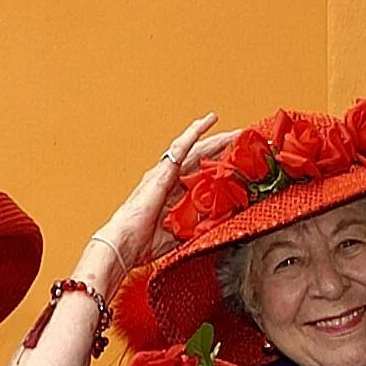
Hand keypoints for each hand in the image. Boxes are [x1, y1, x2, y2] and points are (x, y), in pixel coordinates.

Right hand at [87, 113, 235, 278]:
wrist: (124, 244)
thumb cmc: (143, 243)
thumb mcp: (180, 234)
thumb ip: (198, 225)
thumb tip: (218, 221)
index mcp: (172, 196)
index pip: (200, 176)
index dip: (218, 167)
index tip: (236, 162)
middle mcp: (168, 181)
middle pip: (201, 159)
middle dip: (222, 150)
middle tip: (242, 142)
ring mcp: (164, 174)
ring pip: (195, 150)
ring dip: (215, 139)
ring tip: (234, 132)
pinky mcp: (162, 171)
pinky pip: (181, 147)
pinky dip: (194, 132)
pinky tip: (207, 121)